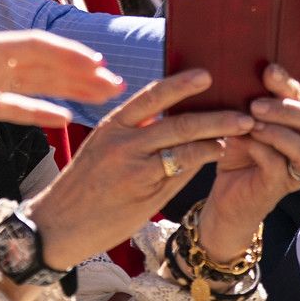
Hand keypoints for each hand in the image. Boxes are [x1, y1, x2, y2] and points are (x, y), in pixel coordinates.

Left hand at [0, 29, 125, 147]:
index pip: (30, 48)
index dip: (66, 55)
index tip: (96, 64)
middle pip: (41, 61)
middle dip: (79, 71)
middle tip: (117, 84)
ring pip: (34, 78)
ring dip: (68, 85)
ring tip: (104, 94)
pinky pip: (16, 99)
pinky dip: (42, 105)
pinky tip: (63, 116)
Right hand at [28, 70, 256, 271]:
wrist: (57, 225)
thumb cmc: (82, 188)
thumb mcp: (101, 151)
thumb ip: (135, 137)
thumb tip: (176, 125)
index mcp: (111, 126)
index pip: (150, 97)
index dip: (180, 84)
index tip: (206, 75)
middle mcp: (122, 143)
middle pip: (177, 122)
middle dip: (214, 115)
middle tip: (242, 110)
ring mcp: (134, 169)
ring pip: (185, 146)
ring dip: (217, 136)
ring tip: (242, 130)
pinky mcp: (144, 195)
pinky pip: (181, 173)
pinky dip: (202, 160)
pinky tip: (218, 154)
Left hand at [197, 65, 299, 263]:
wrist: (225, 194)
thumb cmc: (237, 150)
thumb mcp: (243, 119)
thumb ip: (251, 97)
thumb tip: (241, 64)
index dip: (289, 83)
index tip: (267, 70)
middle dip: (287, 109)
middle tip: (256, 104)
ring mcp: (297, 168)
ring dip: (278, 132)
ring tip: (250, 123)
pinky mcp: (280, 187)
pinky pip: (279, 166)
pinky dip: (260, 150)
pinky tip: (241, 140)